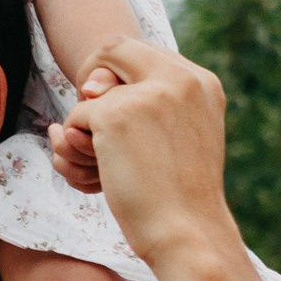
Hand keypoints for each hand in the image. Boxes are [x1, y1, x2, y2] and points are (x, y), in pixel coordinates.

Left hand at [56, 36, 238, 272]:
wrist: (187, 232)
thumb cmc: (181, 198)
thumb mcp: (184, 139)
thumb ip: (156, 105)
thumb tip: (89, 87)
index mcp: (203, 82)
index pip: (144, 50)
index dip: (116, 69)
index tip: (104, 98)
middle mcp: (180, 78)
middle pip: (113, 47)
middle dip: (90, 74)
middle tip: (87, 112)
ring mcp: (148, 93)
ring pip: (92, 90)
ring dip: (85, 125)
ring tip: (100, 162)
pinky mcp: (116, 113)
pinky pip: (77, 116)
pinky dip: (77, 146)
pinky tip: (100, 173)